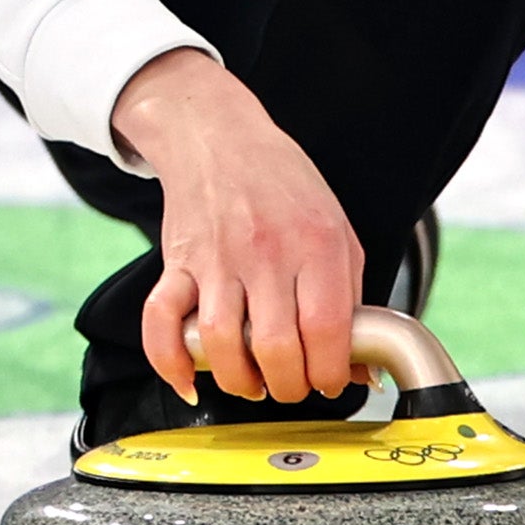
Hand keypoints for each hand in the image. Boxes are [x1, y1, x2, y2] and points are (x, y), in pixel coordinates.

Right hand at [110, 48, 364, 408]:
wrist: (218, 136)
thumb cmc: (284, 186)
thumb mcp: (336, 229)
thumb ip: (352, 297)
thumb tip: (363, 368)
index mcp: (315, 243)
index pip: (327, 330)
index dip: (330, 373)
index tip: (330, 381)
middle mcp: (266, 252)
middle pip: (276, 349)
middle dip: (289, 388)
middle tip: (293, 386)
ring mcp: (216, 259)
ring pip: (220, 344)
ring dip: (239, 383)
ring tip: (253, 383)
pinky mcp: (177, 264)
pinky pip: (161, 323)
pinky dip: (169, 362)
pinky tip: (189, 382)